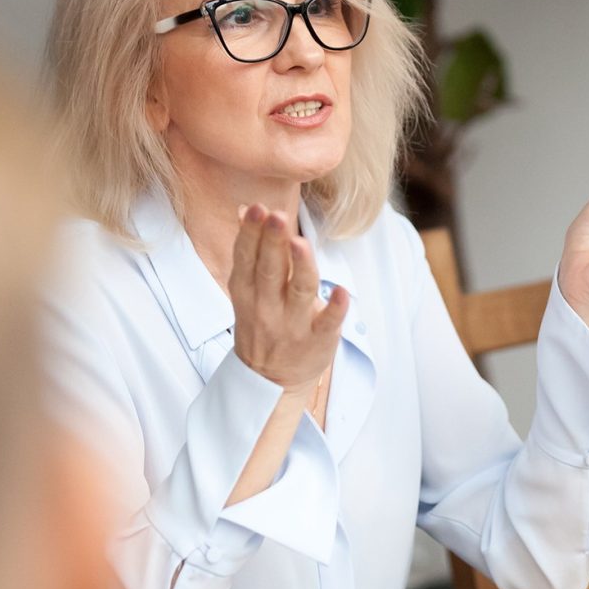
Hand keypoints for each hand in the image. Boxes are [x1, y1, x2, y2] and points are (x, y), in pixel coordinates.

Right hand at [229, 203, 347, 393]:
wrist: (270, 380)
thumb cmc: (262, 322)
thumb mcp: (247, 289)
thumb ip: (251, 250)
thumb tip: (246, 208)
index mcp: (247, 290)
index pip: (247, 257)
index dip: (252, 233)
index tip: (257, 209)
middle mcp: (267, 306)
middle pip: (270, 270)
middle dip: (272, 242)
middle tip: (277, 216)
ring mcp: (293, 325)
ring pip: (298, 292)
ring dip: (301, 267)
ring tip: (300, 243)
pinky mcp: (318, 341)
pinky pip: (327, 323)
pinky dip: (335, 308)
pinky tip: (342, 292)